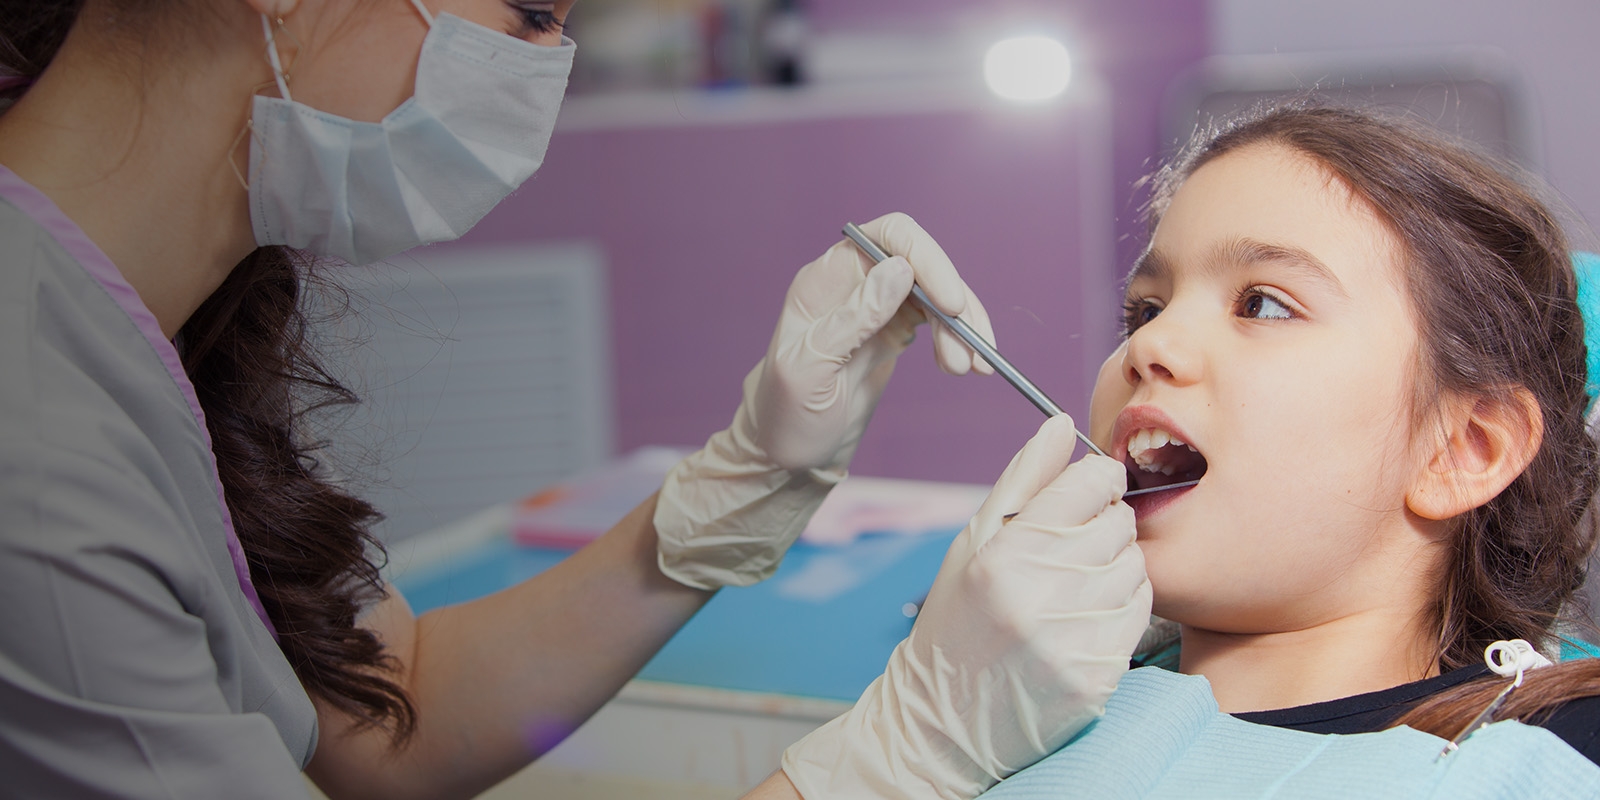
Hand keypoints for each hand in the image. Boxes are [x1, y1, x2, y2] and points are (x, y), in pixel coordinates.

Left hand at [655, 213, 992, 589]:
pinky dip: (959, 340)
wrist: (787, 452)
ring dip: (963, 327)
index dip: (927, 258)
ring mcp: (878, 306)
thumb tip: (900, 269)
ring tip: (970, 369)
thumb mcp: (812, 369)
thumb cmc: (785, 412)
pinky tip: (964, 365)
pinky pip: (939, 322)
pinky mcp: (895, 331)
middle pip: (923, 264)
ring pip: (937, 294)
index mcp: (827, 279)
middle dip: (954, 303)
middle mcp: (855, 283)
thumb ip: (853, 318)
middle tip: (971, 353)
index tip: (952, 302)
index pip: (888, 237)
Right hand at [780, 415, 1152, 798]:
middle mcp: (1040, 596)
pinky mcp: (1097, 678)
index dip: (1097, 478)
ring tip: (1075, 583)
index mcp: (1004, 555)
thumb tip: (1061, 424)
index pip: (1088, 485)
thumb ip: (1023, 480)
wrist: (945, 720)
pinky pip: (1139, 614)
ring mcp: (1072, 641)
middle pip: (1119, 524)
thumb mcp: (973, 543)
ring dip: (1116, 566)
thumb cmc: (956, 621)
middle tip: (1076, 543)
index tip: (1092, 487)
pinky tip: (1086, 614)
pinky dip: (1121, 606)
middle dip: (1105, 523)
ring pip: (1136, 567)